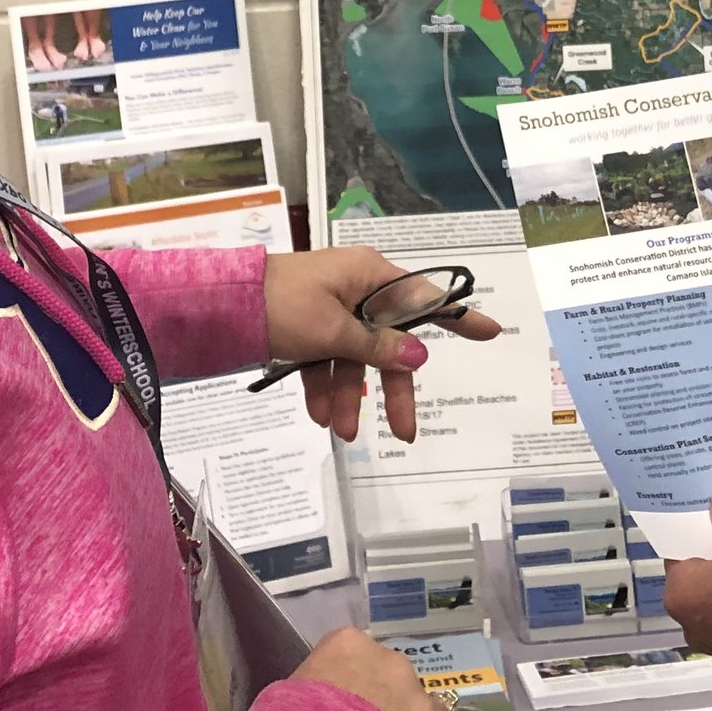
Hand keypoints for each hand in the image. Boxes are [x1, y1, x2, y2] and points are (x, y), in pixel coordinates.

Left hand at [262, 248, 500, 443]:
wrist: (219, 306)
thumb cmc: (281, 305)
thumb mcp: (332, 330)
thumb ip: (376, 346)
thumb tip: (419, 355)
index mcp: (369, 276)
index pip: (424, 298)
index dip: (457, 318)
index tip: (492, 332)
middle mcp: (355, 290)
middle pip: (388, 342)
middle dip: (390, 389)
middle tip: (403, 433)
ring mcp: (331, 310)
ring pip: (354, 358)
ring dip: (349, 396)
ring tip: (338, 430)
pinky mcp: (307, 328)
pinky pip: (327, 361)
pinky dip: (325, 387)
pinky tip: (319, 415)